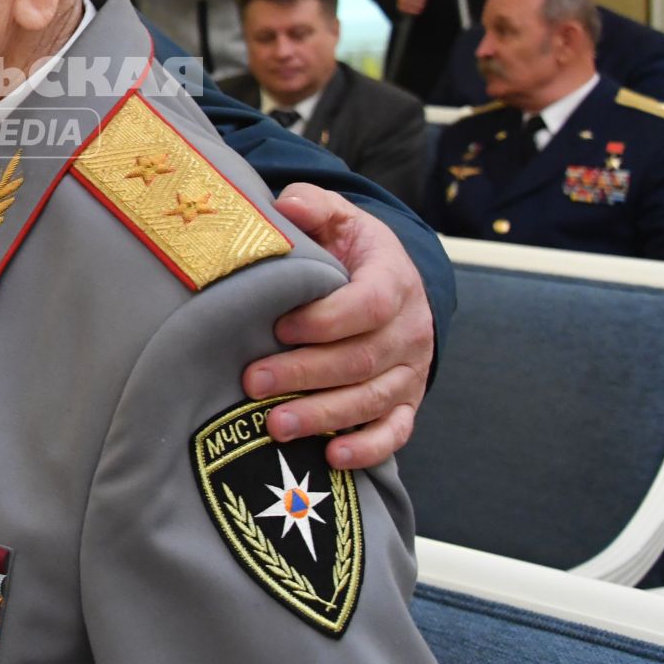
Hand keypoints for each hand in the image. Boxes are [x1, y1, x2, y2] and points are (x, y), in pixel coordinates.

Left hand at [242, 183, 434, 469]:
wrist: (396, 283)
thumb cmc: (353, 252)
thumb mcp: (340, 218)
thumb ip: (314, 206)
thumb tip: (287, 204)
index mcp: (393, 282)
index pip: (367, 305)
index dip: (324, 320)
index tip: (278, 326)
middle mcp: (409, 331)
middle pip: (360, 360)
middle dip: (304, 373)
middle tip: (254, 382)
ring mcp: (410, 372)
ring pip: (371, 400)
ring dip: (322, 416)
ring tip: (275, 427)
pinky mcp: (406, 404)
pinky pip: (395, 433)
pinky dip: (367, 449)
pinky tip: (331, 459)